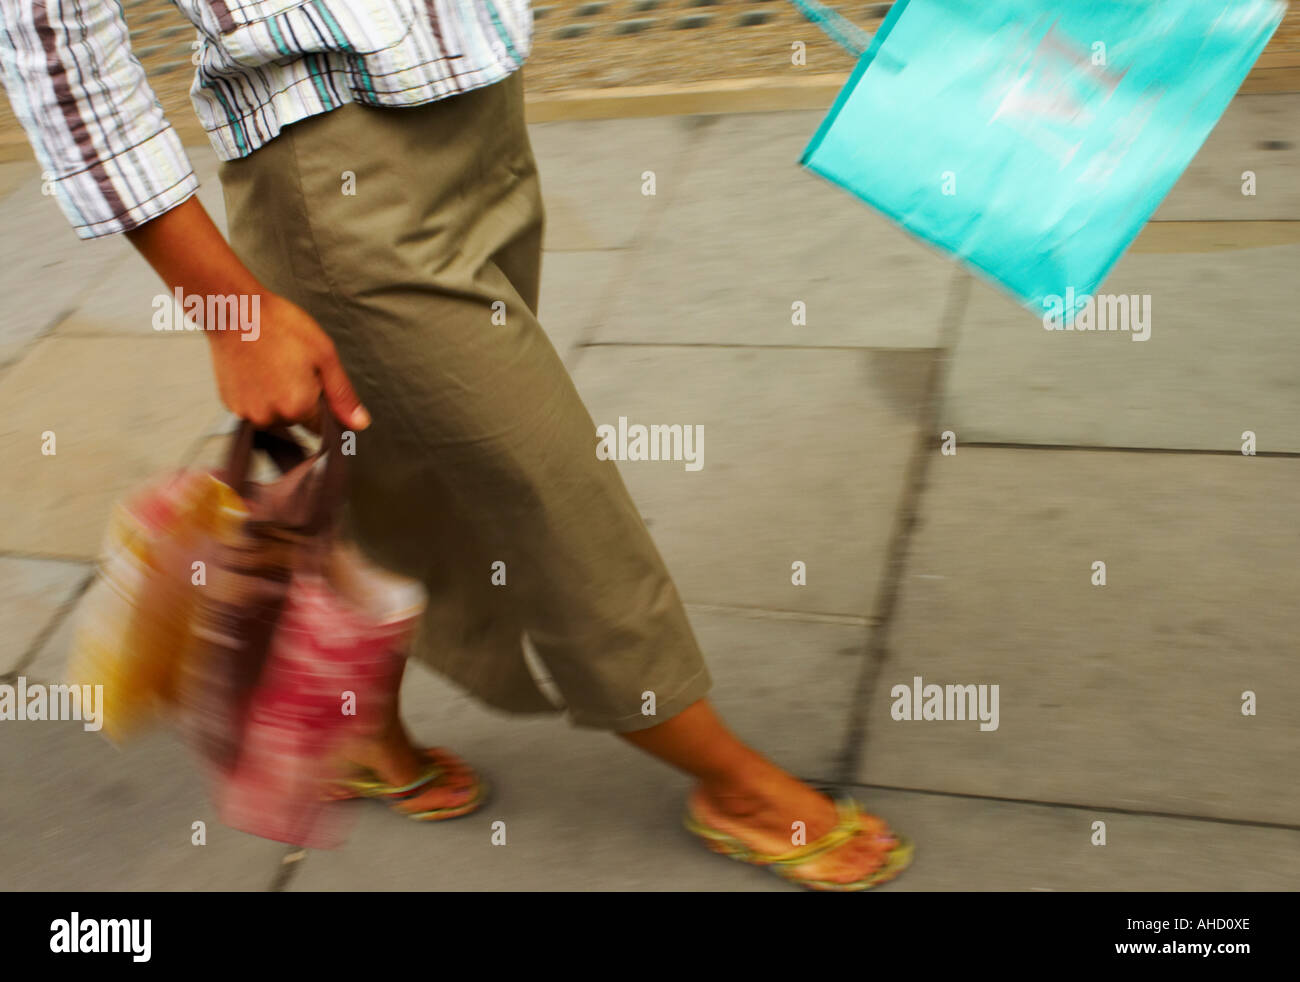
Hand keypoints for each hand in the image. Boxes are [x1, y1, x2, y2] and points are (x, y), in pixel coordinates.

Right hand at [123, 195, 369, 431]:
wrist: (235, 310)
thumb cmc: (279, 326)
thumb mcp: (324, 355)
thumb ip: (342, 395)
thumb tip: (359, 423)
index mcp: (297, 407)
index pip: (320, 425)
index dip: (320, 402)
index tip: (312, 379)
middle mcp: (270, 416)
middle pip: (295, 420)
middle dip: (298, 399)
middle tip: (290, 365)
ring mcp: (246, 412)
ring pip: (273, 416)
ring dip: (277, 399)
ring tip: (272, 366)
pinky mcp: (230, 404)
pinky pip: (253, 408)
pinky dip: (257, 394)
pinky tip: (257, 370)